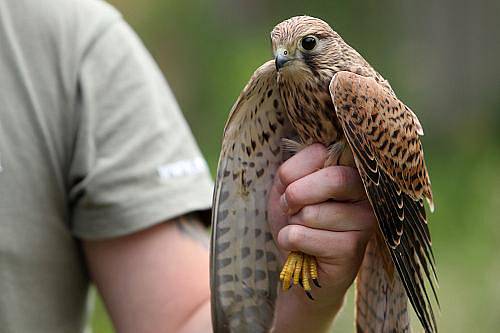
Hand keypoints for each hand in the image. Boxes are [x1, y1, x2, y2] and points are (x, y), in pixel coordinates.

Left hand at [268, 144, 376, 332]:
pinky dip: (289, 240)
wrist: (297, 264)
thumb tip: (317, 152)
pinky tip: (303, 247)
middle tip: (290, 208)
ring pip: (312, 212)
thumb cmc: (295, 220)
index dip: (294, 172)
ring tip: (302, 230)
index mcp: (351, 170)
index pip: (322, 152)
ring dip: (291, 223)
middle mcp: (367, 193)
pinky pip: (303, 235)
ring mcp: (365, 221)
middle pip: (333, 179)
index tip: (289, 187)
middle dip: (296, 195)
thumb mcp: (287, 188)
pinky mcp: (353, 249)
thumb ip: (296, 168)